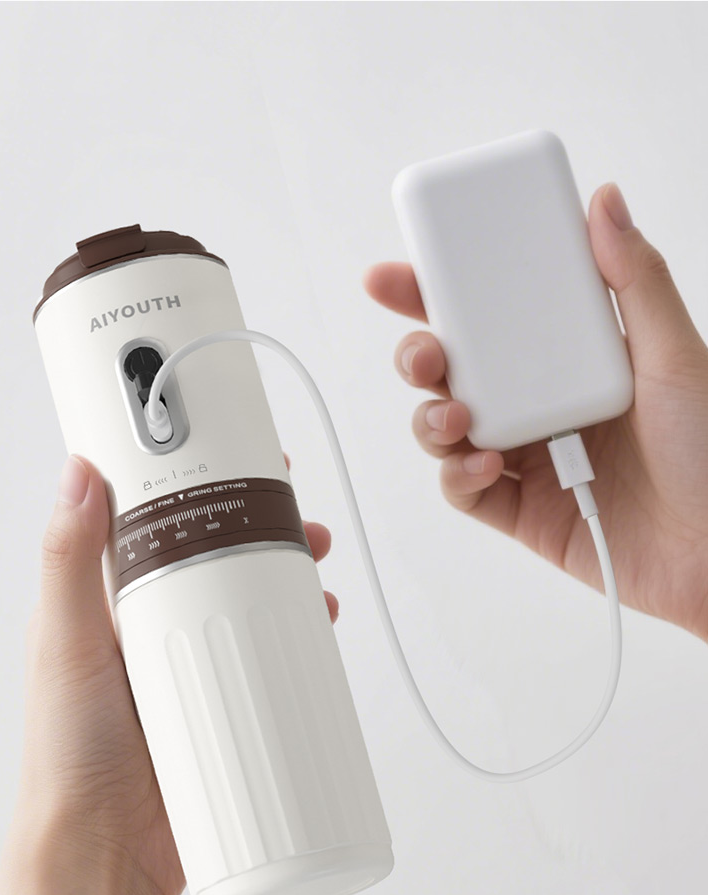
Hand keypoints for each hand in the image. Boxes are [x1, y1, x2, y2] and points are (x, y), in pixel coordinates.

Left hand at [0, 454, 337, 894]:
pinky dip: (297, 642)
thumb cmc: (67, 758)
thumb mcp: (64, 645)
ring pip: (250, 608)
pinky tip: (318, 634)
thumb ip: (68, 562)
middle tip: (299, 519)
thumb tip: (78, 475)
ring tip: (319, 573)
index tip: (239, 460)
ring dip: (288, 581)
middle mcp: (154, 632)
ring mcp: (191, 671)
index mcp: (112, 607)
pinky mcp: (222, 711)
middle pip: (218, 562)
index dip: (199, 488)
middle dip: (262, 533)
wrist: (102, 859)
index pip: (161, 527)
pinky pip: (267, 665)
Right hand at [365, 183, 707, 641]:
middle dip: (419, 356)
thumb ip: (635, 279)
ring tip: (456, 416)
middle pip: (452, 369)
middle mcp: (539, 402)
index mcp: (569, 357)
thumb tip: (604, 202)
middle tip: (423, 355)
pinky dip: (458, 474)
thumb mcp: (675, 354)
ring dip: (431, 416)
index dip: (439, 292)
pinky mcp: (516, 509)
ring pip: (443, 426)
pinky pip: (462, 487)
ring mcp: (524, 456)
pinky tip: (485, 465)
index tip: (401, 274)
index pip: (492, 314)